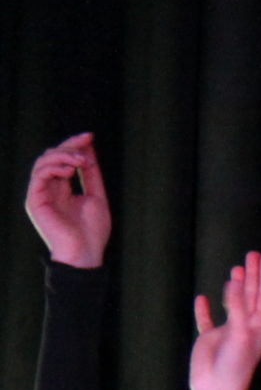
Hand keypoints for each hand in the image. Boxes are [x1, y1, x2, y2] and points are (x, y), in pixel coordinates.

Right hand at [25, 133, 109, 267]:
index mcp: (61, 189)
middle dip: (69, 146)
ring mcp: (39, 194)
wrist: (85, 253)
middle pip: (51, 156)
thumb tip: (89, 149)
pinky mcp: (34, 200)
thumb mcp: (97, 196)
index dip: (74, 145)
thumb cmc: (92, 231)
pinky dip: (53, 168)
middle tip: (86, 142)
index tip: (90, 136)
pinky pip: (38, 175)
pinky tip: (69, 170)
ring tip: (80, 160)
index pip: (63, 160)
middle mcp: (48, 189)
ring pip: (42, 162)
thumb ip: (91, 174)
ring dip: (62, 155)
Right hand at [188, 252, 260, 389]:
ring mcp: (229, 332)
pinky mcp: (211, 340)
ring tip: (237, 269)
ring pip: (234, 304)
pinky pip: (208, 320)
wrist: (217, 389)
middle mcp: (248, 327)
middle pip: (253, 295)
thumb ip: (238, 307)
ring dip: (236, 287)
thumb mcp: (239, 333)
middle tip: (253, 254)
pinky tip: (203, 299)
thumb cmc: (234, 365)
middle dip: (254, 275)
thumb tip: (236, 282)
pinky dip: (206, 310)